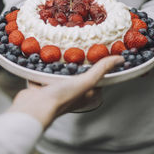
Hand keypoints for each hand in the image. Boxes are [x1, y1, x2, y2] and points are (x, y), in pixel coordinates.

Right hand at [8, 56, 124, 127]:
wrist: (33, 108)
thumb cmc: (61, 98)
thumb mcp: (86, 81)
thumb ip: (101, 70)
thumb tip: (120, 59)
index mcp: (86, 96)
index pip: (97, 79)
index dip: (99, 66)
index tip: (98, 50)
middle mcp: (72, 95)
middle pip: (77, 75)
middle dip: (76, 62)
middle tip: (78, 45)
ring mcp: (55, 92)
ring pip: (59, 74)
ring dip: (58, 64)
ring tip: (60, 47)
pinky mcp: (40, 88)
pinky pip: (42, 74)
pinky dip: (41, 66)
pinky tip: (41, 55)